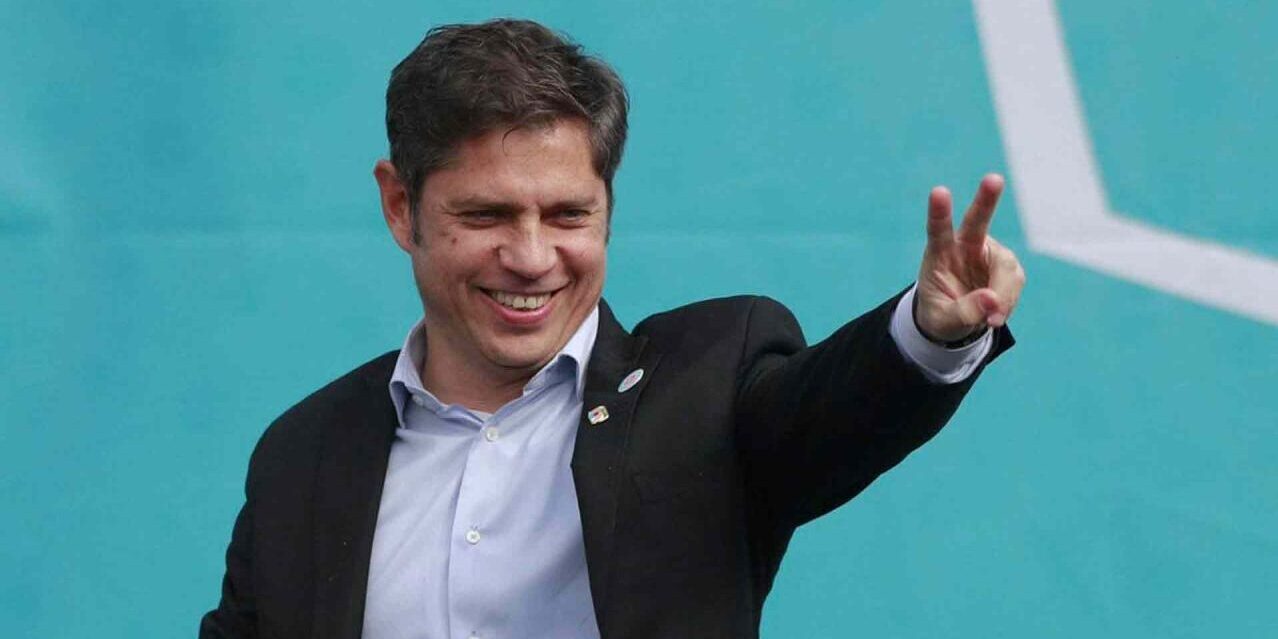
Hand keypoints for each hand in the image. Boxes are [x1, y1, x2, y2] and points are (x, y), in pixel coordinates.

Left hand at [914, 173, 1024, 342]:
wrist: (956, 319)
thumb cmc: (941, 314)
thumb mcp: (944, 320)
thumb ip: (964, 312)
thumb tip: (992, 302)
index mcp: (940, 253)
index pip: (939, 230)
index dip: (940, 211)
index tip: (939, 192)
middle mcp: (965, 246)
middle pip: (977, 221)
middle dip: (986, 200)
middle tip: (993, 179)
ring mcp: (990, 254)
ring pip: (1005, 268)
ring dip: (1003, 295)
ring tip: (992, 320)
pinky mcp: (1007, 267)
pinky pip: (1014, 283)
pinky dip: (1008, 303)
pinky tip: (996, 316)